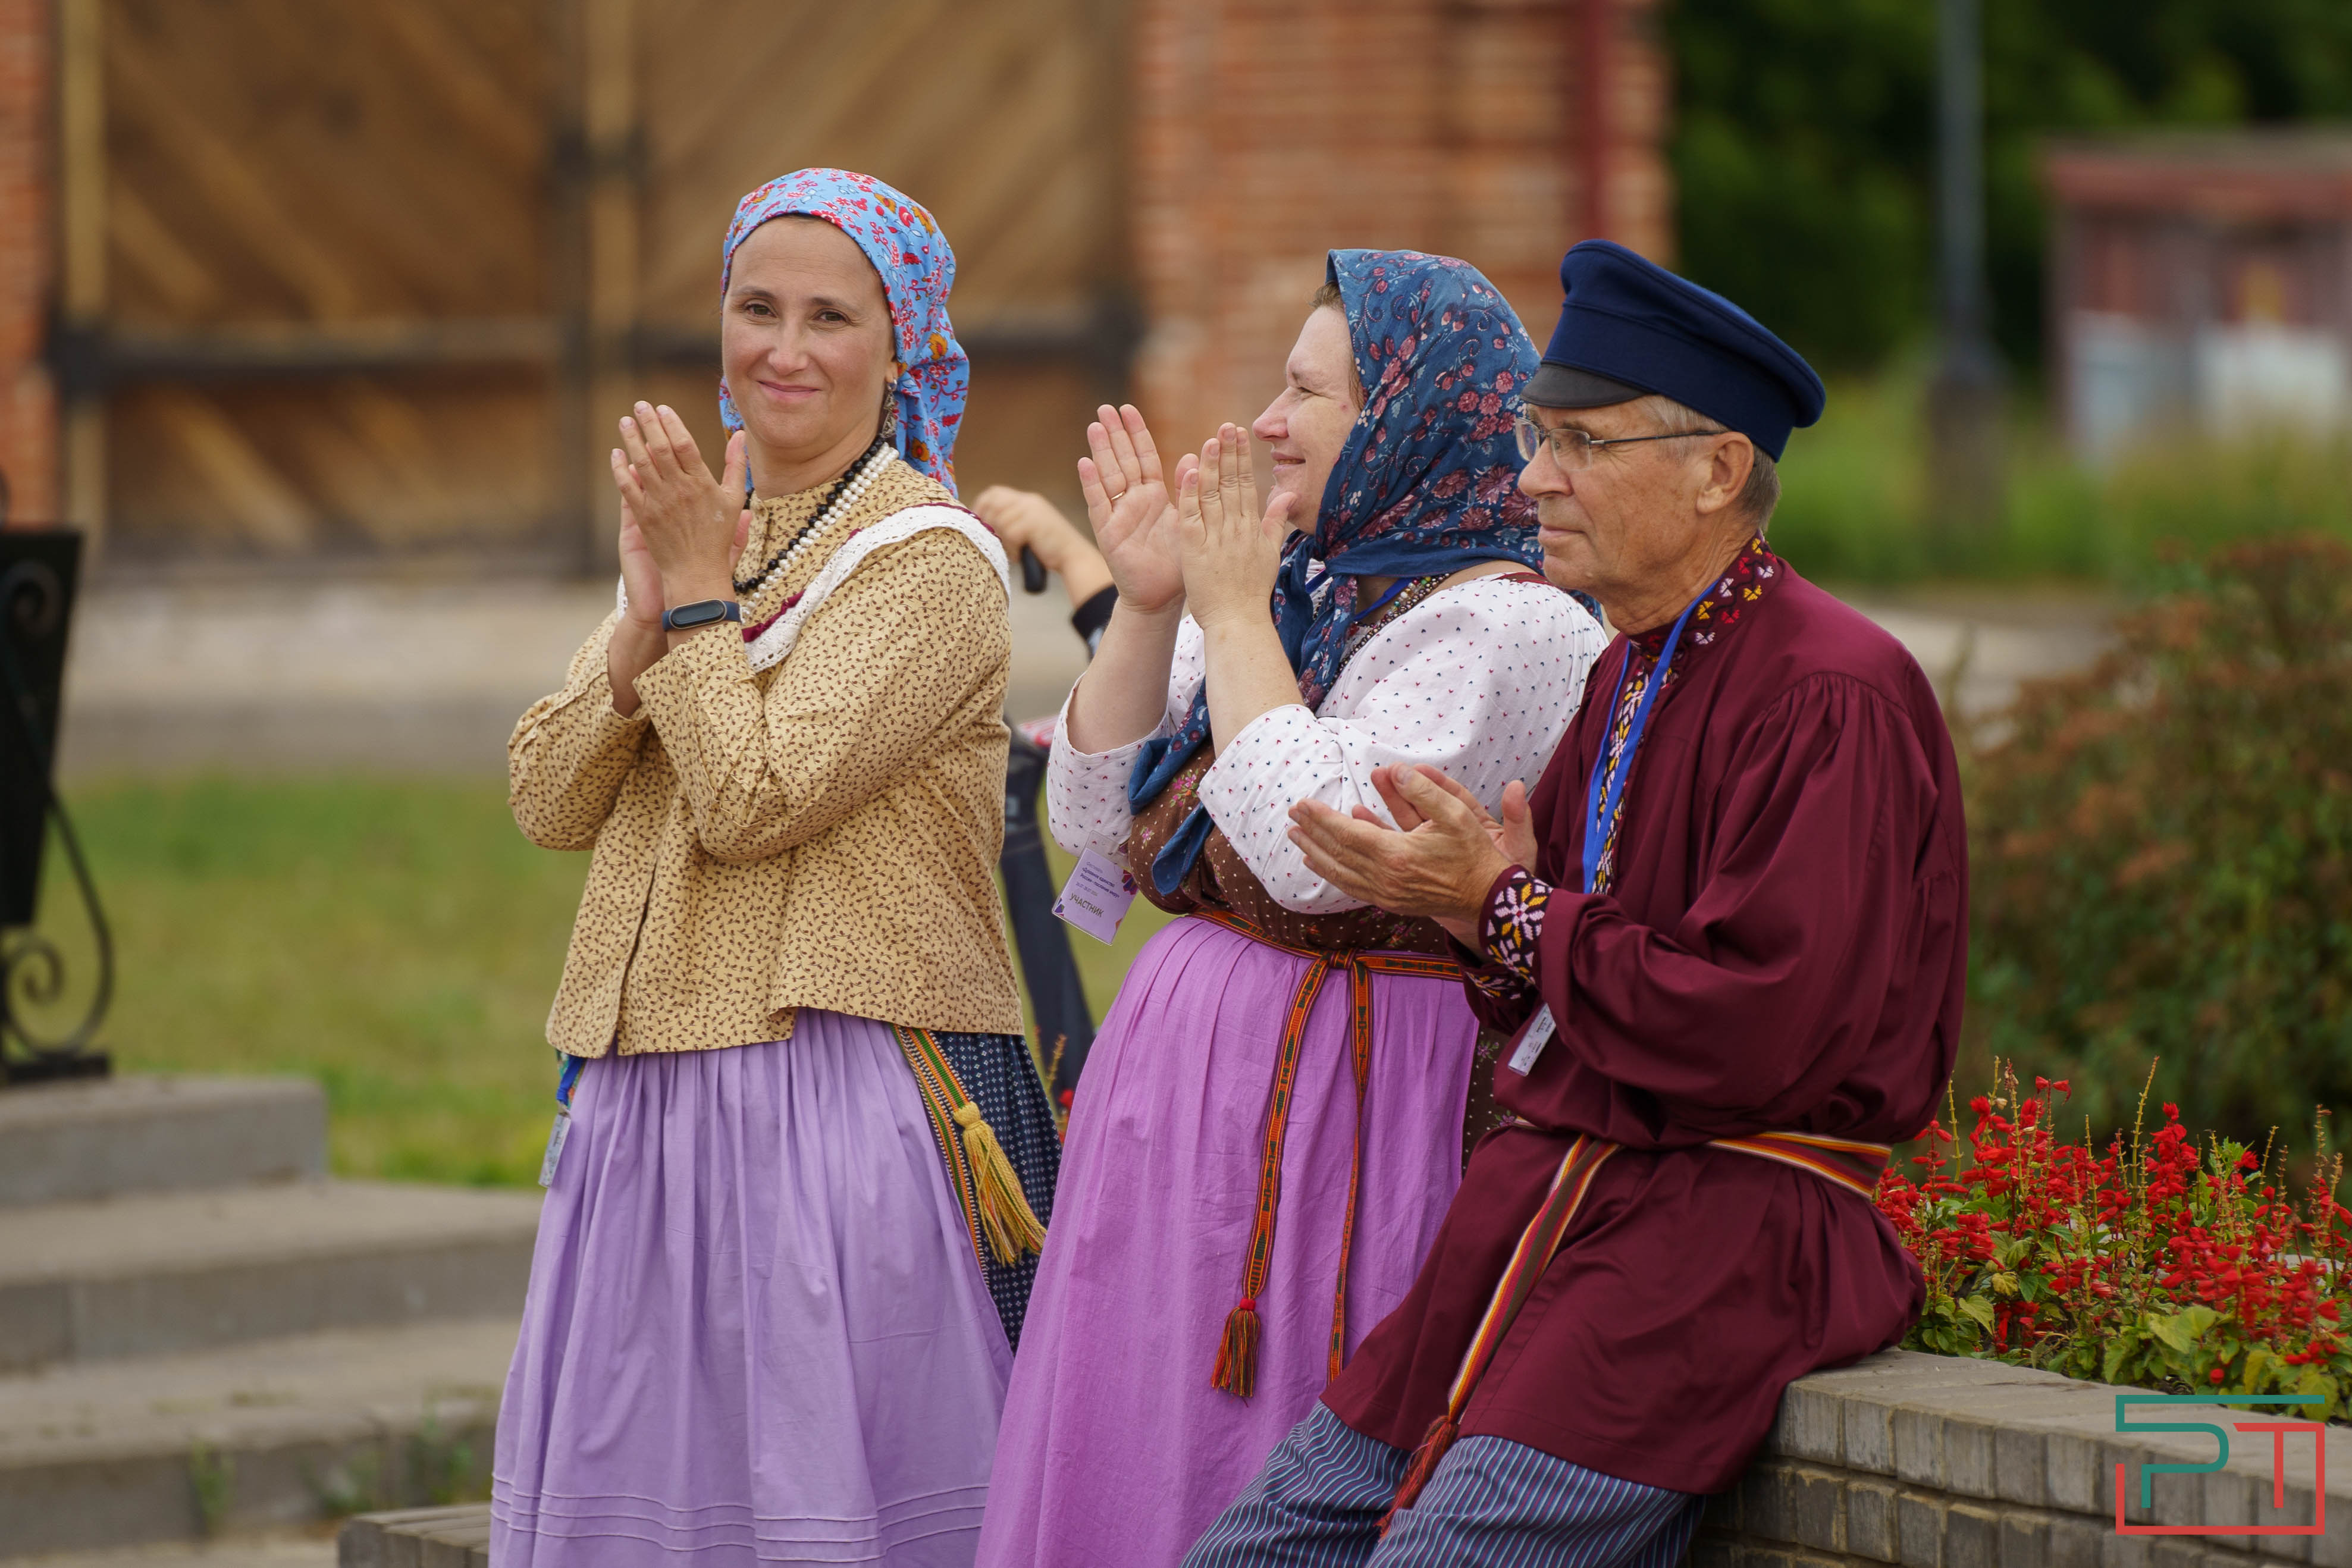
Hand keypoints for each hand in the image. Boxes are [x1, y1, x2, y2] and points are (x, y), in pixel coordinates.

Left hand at [610, 401, 744, 608]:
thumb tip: (739, 435)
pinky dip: (620, 469)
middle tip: (640, 406)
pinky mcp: (643, 516)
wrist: (696, 572)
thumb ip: (736, 465)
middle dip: (649, 424)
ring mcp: (659, 503)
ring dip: (631, 439)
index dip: (672, 424)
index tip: (663, 408)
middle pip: (660, 448)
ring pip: (641, 463)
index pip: (684, 445)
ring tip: (626, 421)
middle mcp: (679, 490)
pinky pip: (628, 487)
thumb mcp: (734, 499)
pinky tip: (617, 454)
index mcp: (702, 484)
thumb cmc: (717, 535)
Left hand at [971, 485, 1114, 604]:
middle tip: (994, 540)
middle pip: (993, 503)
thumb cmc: (1049, 548)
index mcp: (1028, 500)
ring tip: (1013, 551)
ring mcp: (1032, 511)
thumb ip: (1011, 521)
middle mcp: (1029, 501)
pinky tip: (1020, 555)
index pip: (994, 492)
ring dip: (1002, 540)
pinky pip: (1010, 534)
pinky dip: (1011, 548)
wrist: (1073, 557)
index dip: (981, 505)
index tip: (978, 522)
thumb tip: (982, 524)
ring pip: (1000, 521)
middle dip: (988, 523)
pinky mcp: (1033, 524)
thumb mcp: (1028, 528)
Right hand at [1076, 403, 1192, 614]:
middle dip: (1114, 434)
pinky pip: (1099, 504)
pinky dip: (1091, 484)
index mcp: (1154, 496)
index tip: (1128, 408)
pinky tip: (1084, 462)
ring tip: (1094, 425)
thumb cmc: (1177, 562)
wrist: (1162, 597)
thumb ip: (1188, 489)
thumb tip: (1194, 456)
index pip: (1144, 456)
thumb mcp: (1188, 520)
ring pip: (1108, 476)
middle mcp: (1134, 501)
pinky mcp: (1108, 532)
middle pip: (1122, 460)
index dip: (1136, 432)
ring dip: (1100, 451)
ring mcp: (1118, 515)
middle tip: (1104, 408)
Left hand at [1176, 424, 1294, 631]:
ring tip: (1210, 439)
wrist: (1238, 622)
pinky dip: (1190, 494)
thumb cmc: (1252, 591)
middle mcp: (1236, 529)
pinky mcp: (1196, 550)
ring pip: (1213, 494)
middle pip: (1232, 483)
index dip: (1241, 457)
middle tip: (1225, 425)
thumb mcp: (1269, 553)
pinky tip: (1189, 471)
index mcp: (1252, 528)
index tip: (1238, 434)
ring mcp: (1217, 538)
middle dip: (1228, 452)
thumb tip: (1288, 494)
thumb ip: (1275, 521)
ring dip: (1211, 465)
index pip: (1246, 484)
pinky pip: (1192, 516)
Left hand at [1286, 764, 1510, 939]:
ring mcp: (1386, 894)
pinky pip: (1351, 887)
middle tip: (1291, 815)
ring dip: (1315, 854)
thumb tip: (1395, 770)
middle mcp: (1384, 877)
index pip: (1346, 833)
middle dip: (1311, 832)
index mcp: (1396, 854)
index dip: (1321, 818)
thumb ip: (1424, 790)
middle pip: (1337, 852)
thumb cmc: (1474, 853)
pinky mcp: (1390, 903)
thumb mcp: (1456, 813)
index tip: (1302, 804)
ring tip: (1295, 839)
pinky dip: (1331, 874)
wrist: (1488, 897)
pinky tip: (1321, 865)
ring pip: (1339, 874)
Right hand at [1363, 766, 1537, 871]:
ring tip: (1375, 783)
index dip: (1437, 782)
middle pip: (1425, 806)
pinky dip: (1382, 833)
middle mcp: (1453, 836)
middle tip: (1386, 772)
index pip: (1454, 798)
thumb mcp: (1520, 848)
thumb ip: (1518, 819)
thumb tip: (1518, 787)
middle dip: (1405, 788)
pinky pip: (1398, 847)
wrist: (1498, 916)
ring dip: (1392, 803)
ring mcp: (1436, 851)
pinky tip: (1363, 817)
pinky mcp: (1422, 868)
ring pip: (1410, 823)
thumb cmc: (1512, 882)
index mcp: (1476, 825)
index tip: (1419, 768)